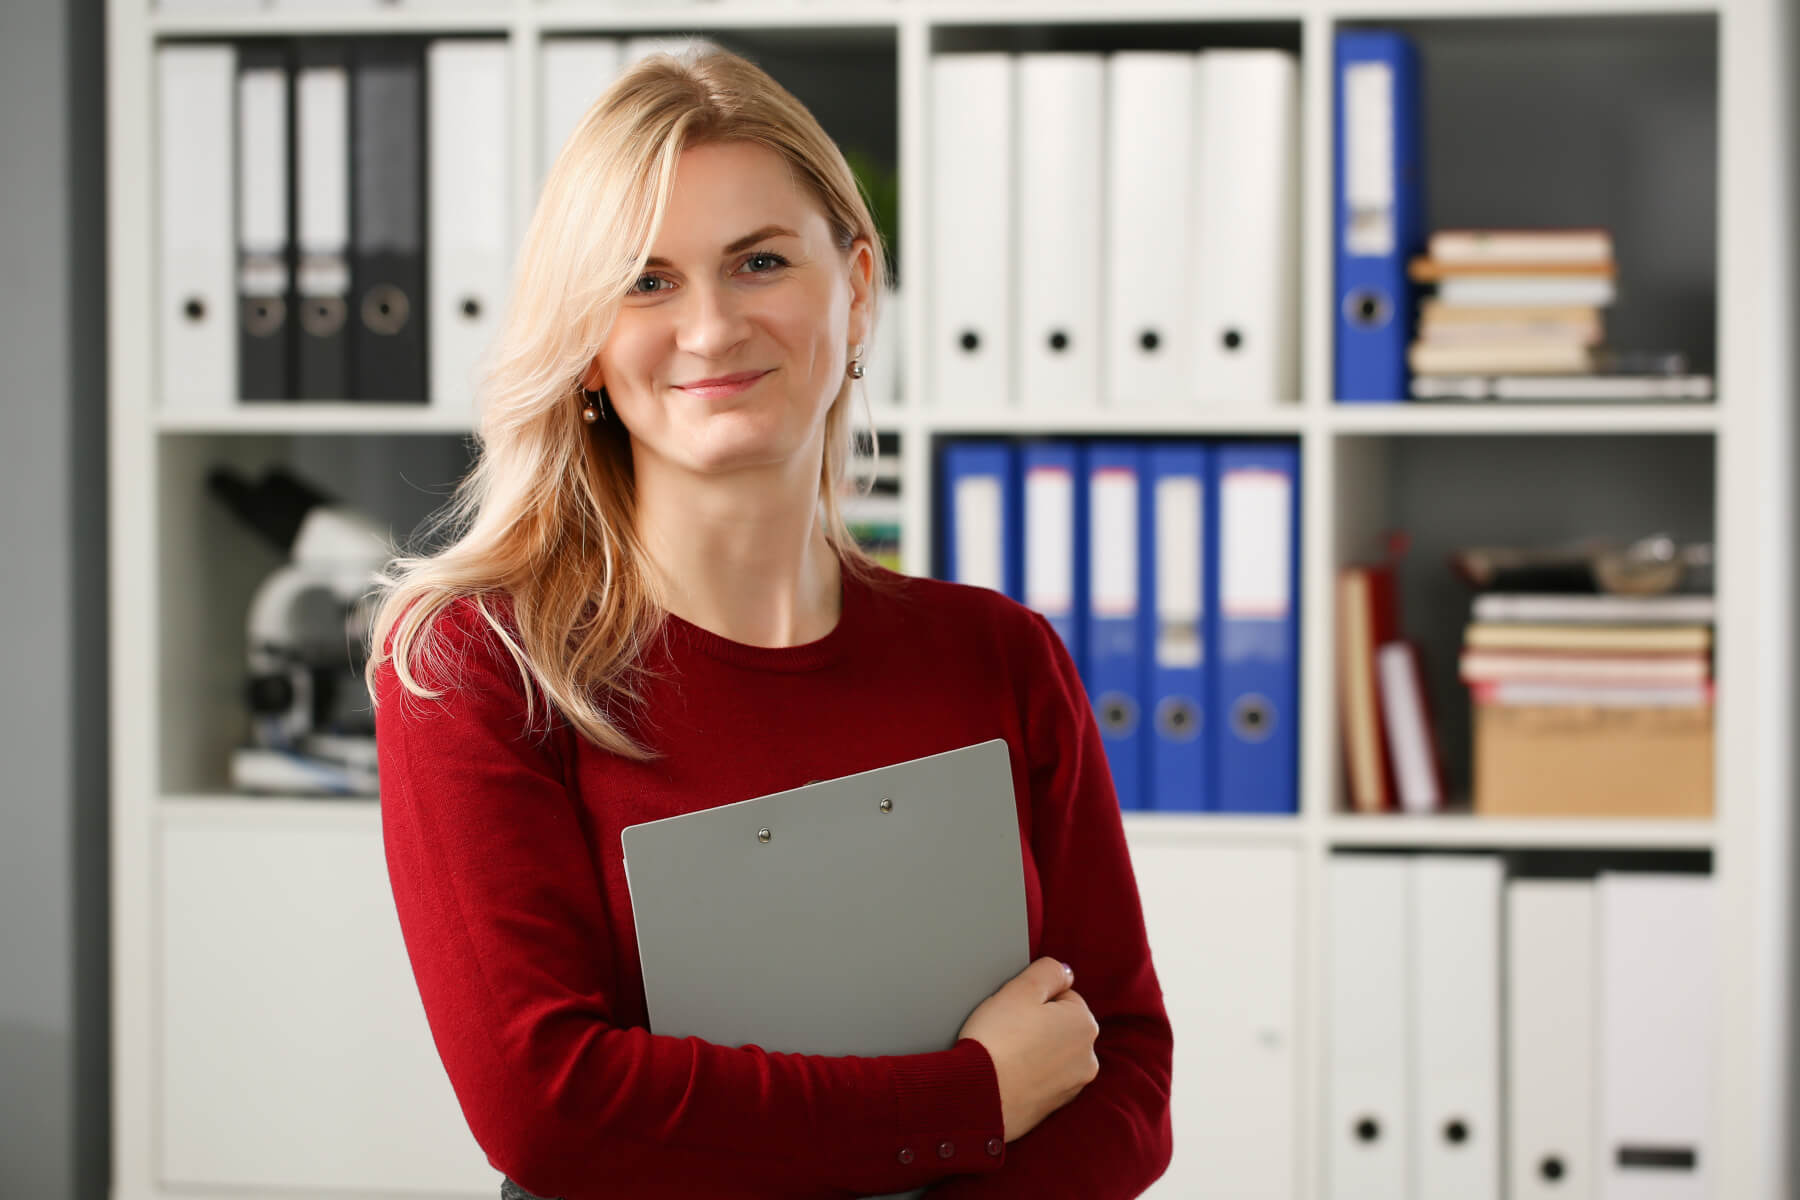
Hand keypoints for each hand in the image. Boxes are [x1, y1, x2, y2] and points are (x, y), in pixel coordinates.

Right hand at [956, 957, 1099, 1142]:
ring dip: (1033, 1051)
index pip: (1062, 996)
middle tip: (1007, 1030)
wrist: (978, 1098)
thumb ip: (1049, 971)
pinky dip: (1028, 1075)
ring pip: (1051, 1054)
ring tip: (1005, 1053)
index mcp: (1085, 1025)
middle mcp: (1088, 1058)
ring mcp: (1072, 1086)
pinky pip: (1042, 1080)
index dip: (1033, 998)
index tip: (1013, 1009)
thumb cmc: (997, 1040)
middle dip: (1037, 1025)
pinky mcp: (1053, 1108)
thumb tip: (1065, 972)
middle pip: (1059, 1026)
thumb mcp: (1021, 989)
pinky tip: (1007, 1073)